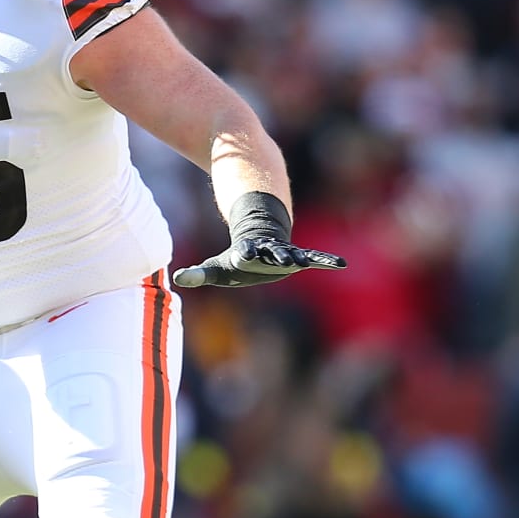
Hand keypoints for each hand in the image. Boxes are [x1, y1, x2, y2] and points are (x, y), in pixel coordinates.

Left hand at [172, 236, 346, 288]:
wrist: (260, 238)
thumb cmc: (236, 259)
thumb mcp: (216, 268)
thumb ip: (198, 274)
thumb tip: (177, 279)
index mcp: (247, 251)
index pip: (245, 251)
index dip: (244, 251)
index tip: (243, 252)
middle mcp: (268, 251)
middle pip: (273, 252)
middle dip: (278, 255)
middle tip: (284, 258)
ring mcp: (285, 252)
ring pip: (295, 253)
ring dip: (302, 257)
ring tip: (313, 261)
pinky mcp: (299, 257)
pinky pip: (314, 259)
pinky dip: (326, 261)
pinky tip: (341, 264)